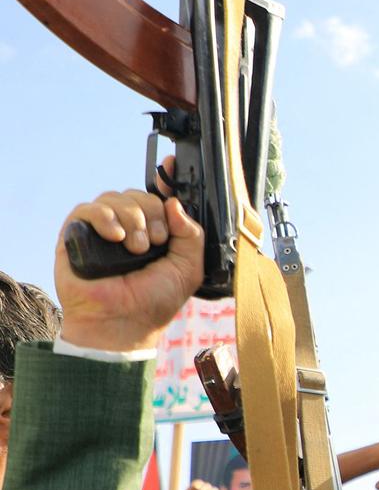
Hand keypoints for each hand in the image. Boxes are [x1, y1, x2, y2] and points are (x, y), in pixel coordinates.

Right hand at [55, 190, 203, 351]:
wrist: (122, 324)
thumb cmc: (154, 300)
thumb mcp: (188, 268)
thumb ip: (191, 235)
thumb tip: (176, 203)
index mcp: (157, 229)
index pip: (161, 195)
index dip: (167, 179)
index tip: (174, 166)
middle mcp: (131, 225)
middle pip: (142, 194)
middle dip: (154, 213)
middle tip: (157, 241)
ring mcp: (103, 228)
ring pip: (117, 197)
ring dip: (133, 218)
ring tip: (137, 248)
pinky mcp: (77, 234)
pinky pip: (89, 209)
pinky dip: (105, 217)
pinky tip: (116, 236)